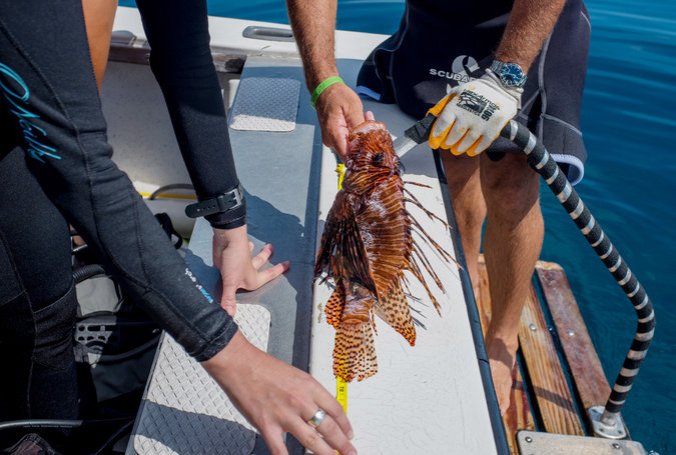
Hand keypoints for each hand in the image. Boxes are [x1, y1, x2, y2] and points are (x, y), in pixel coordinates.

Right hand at [202, 331, 356, 454]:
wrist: (239, 363)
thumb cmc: (263, 366)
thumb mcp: (295, 375)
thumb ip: (307, 393)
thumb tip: (317, 410)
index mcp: (309, 386)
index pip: (335, 409)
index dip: (345, 424)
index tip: (349, 433)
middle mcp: (300, 401)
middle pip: (329, 427)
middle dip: (342, 443)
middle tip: (350, 451)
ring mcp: (284, 415)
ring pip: (312, 441)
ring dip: (326, 453)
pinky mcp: (267, 425)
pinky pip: (280, 449)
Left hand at [213, 225, 289, 315]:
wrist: (227, 239)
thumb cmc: (234, 260)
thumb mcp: (231, 282)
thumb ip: (229, 299)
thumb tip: (229, 316)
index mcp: (253, 278)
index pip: (269, 275)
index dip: (279, 270)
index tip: (288, 264)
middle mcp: (248, 269)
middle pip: (260, 262)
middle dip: (267, 256)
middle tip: (272, 248)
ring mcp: (239, 262)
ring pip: (250, 255)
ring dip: (253, 251)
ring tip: (255, 246)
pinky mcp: (230, 256)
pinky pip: (238, 254)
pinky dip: (239, 250)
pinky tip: (239, 247)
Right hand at [315, 83, 365, 159]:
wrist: (326, 90)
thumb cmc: (336, 96)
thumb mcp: (353, 108)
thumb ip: (360, 127)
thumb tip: (366, 141)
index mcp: (334, 134)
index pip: (348, 157)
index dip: (362, 157)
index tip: (372, 149)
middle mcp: (331, 141)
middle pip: (353, 152)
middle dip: (365, 141)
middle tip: (371, 125)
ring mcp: (333, 140)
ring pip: (353, 146)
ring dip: (362, 135)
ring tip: (366, 118)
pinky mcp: (336, 138)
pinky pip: (350, 140)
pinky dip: (358, 132)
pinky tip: (361, 121)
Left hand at [427, 70, 520, 155]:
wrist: (502, 86)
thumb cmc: (476, 90)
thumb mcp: (457, 91)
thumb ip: (443, 104)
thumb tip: (430, 116)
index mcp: (456, 106)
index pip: (442, 124)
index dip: (436, 135)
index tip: (434, 142)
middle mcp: (467, 115)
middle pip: (454, 136)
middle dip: (448, 143)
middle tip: (447, 145)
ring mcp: (481, 123)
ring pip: (467, 142)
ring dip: (460, 148)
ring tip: (457, 150)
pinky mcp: (493, 128)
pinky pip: (483, 144)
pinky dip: (476, 149)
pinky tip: (471, 151)